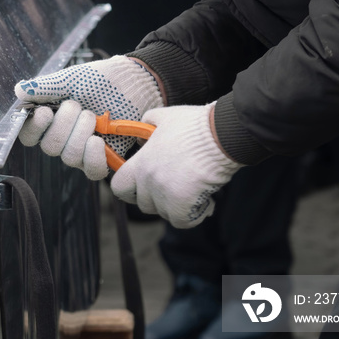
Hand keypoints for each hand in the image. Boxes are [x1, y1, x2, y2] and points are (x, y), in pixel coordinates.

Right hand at [15, 56, 162, 178]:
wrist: (130, 82)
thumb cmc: (98, 79)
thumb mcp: (70, 79)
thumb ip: (45, 87)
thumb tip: (19, 91)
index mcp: (50, 119)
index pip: (29, 135)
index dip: (34, 128)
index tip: (45, 112)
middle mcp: (63, 138)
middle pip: (50, 147)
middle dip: (64, 125)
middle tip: (78, 106)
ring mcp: (82, 149)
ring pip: (69, 157)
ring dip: (81, 134)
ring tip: (93, 117)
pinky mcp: (103, 157)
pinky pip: (92, 171)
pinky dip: (93, 157)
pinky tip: (97, 141)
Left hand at [111, 103, 242, 227]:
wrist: (220, 135)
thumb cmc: (194, 125)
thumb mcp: (165, 117)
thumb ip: (147, 125)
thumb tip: (139, 136)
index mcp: (141, 163)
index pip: (118, 187)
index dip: (128, 190)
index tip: (140, 187)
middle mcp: (148, 181)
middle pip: (143, 204)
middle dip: (157, 200)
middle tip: (174, 188)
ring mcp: (165, 195)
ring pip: (164, 213)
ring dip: (177, 206)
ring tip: (193, 191)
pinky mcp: (183, 205)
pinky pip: (182, 221)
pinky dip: (193, 216)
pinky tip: (205, 202)